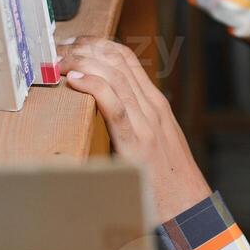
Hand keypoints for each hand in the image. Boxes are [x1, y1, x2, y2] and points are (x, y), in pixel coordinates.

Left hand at [59, 37, 211, 224]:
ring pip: (114, 75)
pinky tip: (74, 80)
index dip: (98, 44)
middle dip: (85, 48)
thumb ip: (134, 123)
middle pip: (117, 60)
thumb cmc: (168, 180)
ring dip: (83, 62)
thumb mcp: (154, 142)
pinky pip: (114, 104)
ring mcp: (146, 122)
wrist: (189, 207)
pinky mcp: (137, 141)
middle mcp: (152, 106)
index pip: (126, 58)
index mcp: (155, 104)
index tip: (75, 42)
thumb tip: (104, 114)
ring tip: (60, 61)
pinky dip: (93, 87)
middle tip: (59, 48)